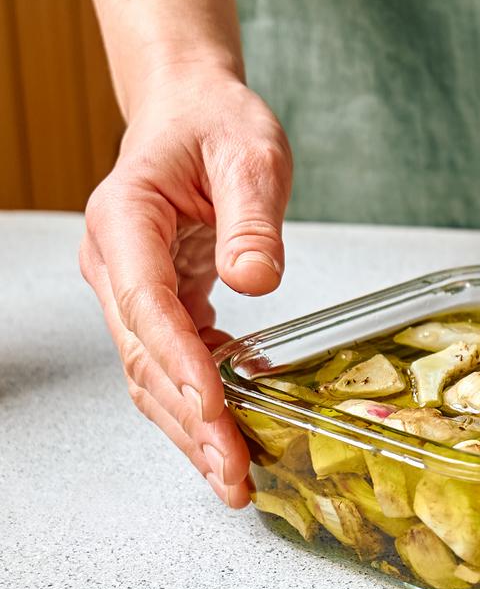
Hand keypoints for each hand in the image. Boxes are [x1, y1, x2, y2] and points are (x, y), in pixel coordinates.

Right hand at [80, 64, 291, 507]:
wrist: (191, 111)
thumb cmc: (216, 124)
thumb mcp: (251, 154)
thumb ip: (253, 218)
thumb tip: (255, 281)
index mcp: (125, 219)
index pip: (147, 304)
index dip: (179, 362)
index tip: (214, 407)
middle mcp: (116, 263)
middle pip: (143, 357)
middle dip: (188, 420)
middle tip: (232, 471)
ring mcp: (129, 288)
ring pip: (150, 375)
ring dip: (189, 429)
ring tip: (232, 478)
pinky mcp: (157, 303)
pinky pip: (171, 363)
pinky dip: (199, 403)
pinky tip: (232, 435)